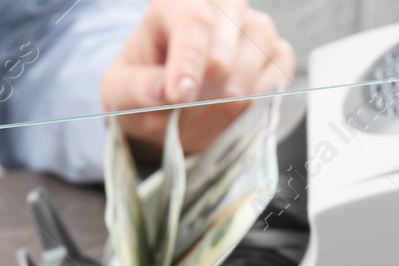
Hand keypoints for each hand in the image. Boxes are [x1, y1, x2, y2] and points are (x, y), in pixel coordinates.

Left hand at [101, 0, 294, 155]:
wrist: (167, 100)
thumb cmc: (141, 86)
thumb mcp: (120, 90)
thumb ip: (137, 88)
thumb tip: (165, 92)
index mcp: (180, 2)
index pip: (195, 22)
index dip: (188, 63)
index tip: (176, 96)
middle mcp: (227, 7)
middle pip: (221, 62)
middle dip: (193, 104)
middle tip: (171, 119)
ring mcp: (258, 30)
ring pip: (244, 86)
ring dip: (212, 117)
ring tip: (190, 120)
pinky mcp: (279, 56)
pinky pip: (267, 95)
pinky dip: (239, 118)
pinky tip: (219, 116)